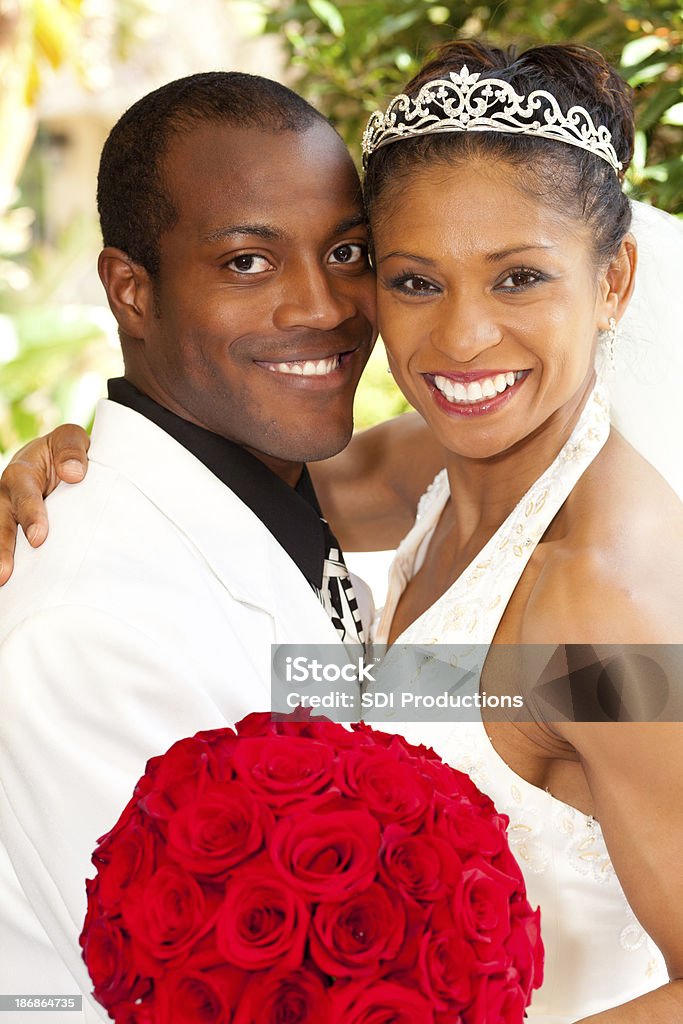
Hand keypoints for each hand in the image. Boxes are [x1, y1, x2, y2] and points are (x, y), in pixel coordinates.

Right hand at [0, 424, 89, 584]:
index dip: (30, 515)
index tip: (38, 538)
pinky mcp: (16, 531)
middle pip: (0, 522)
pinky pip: (9, 546)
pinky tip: (12, 586)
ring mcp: (8, 515)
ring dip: (0, 558)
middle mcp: (8, 496)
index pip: (24, 494)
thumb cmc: (66, 452)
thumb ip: (71, 450)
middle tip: (5, 573)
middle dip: (3, 548)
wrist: (64, 462)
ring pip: (0, 536)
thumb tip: (73, 474)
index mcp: (22, 473)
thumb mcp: (70, 439)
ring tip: (3, 582)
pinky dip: (9, 562)